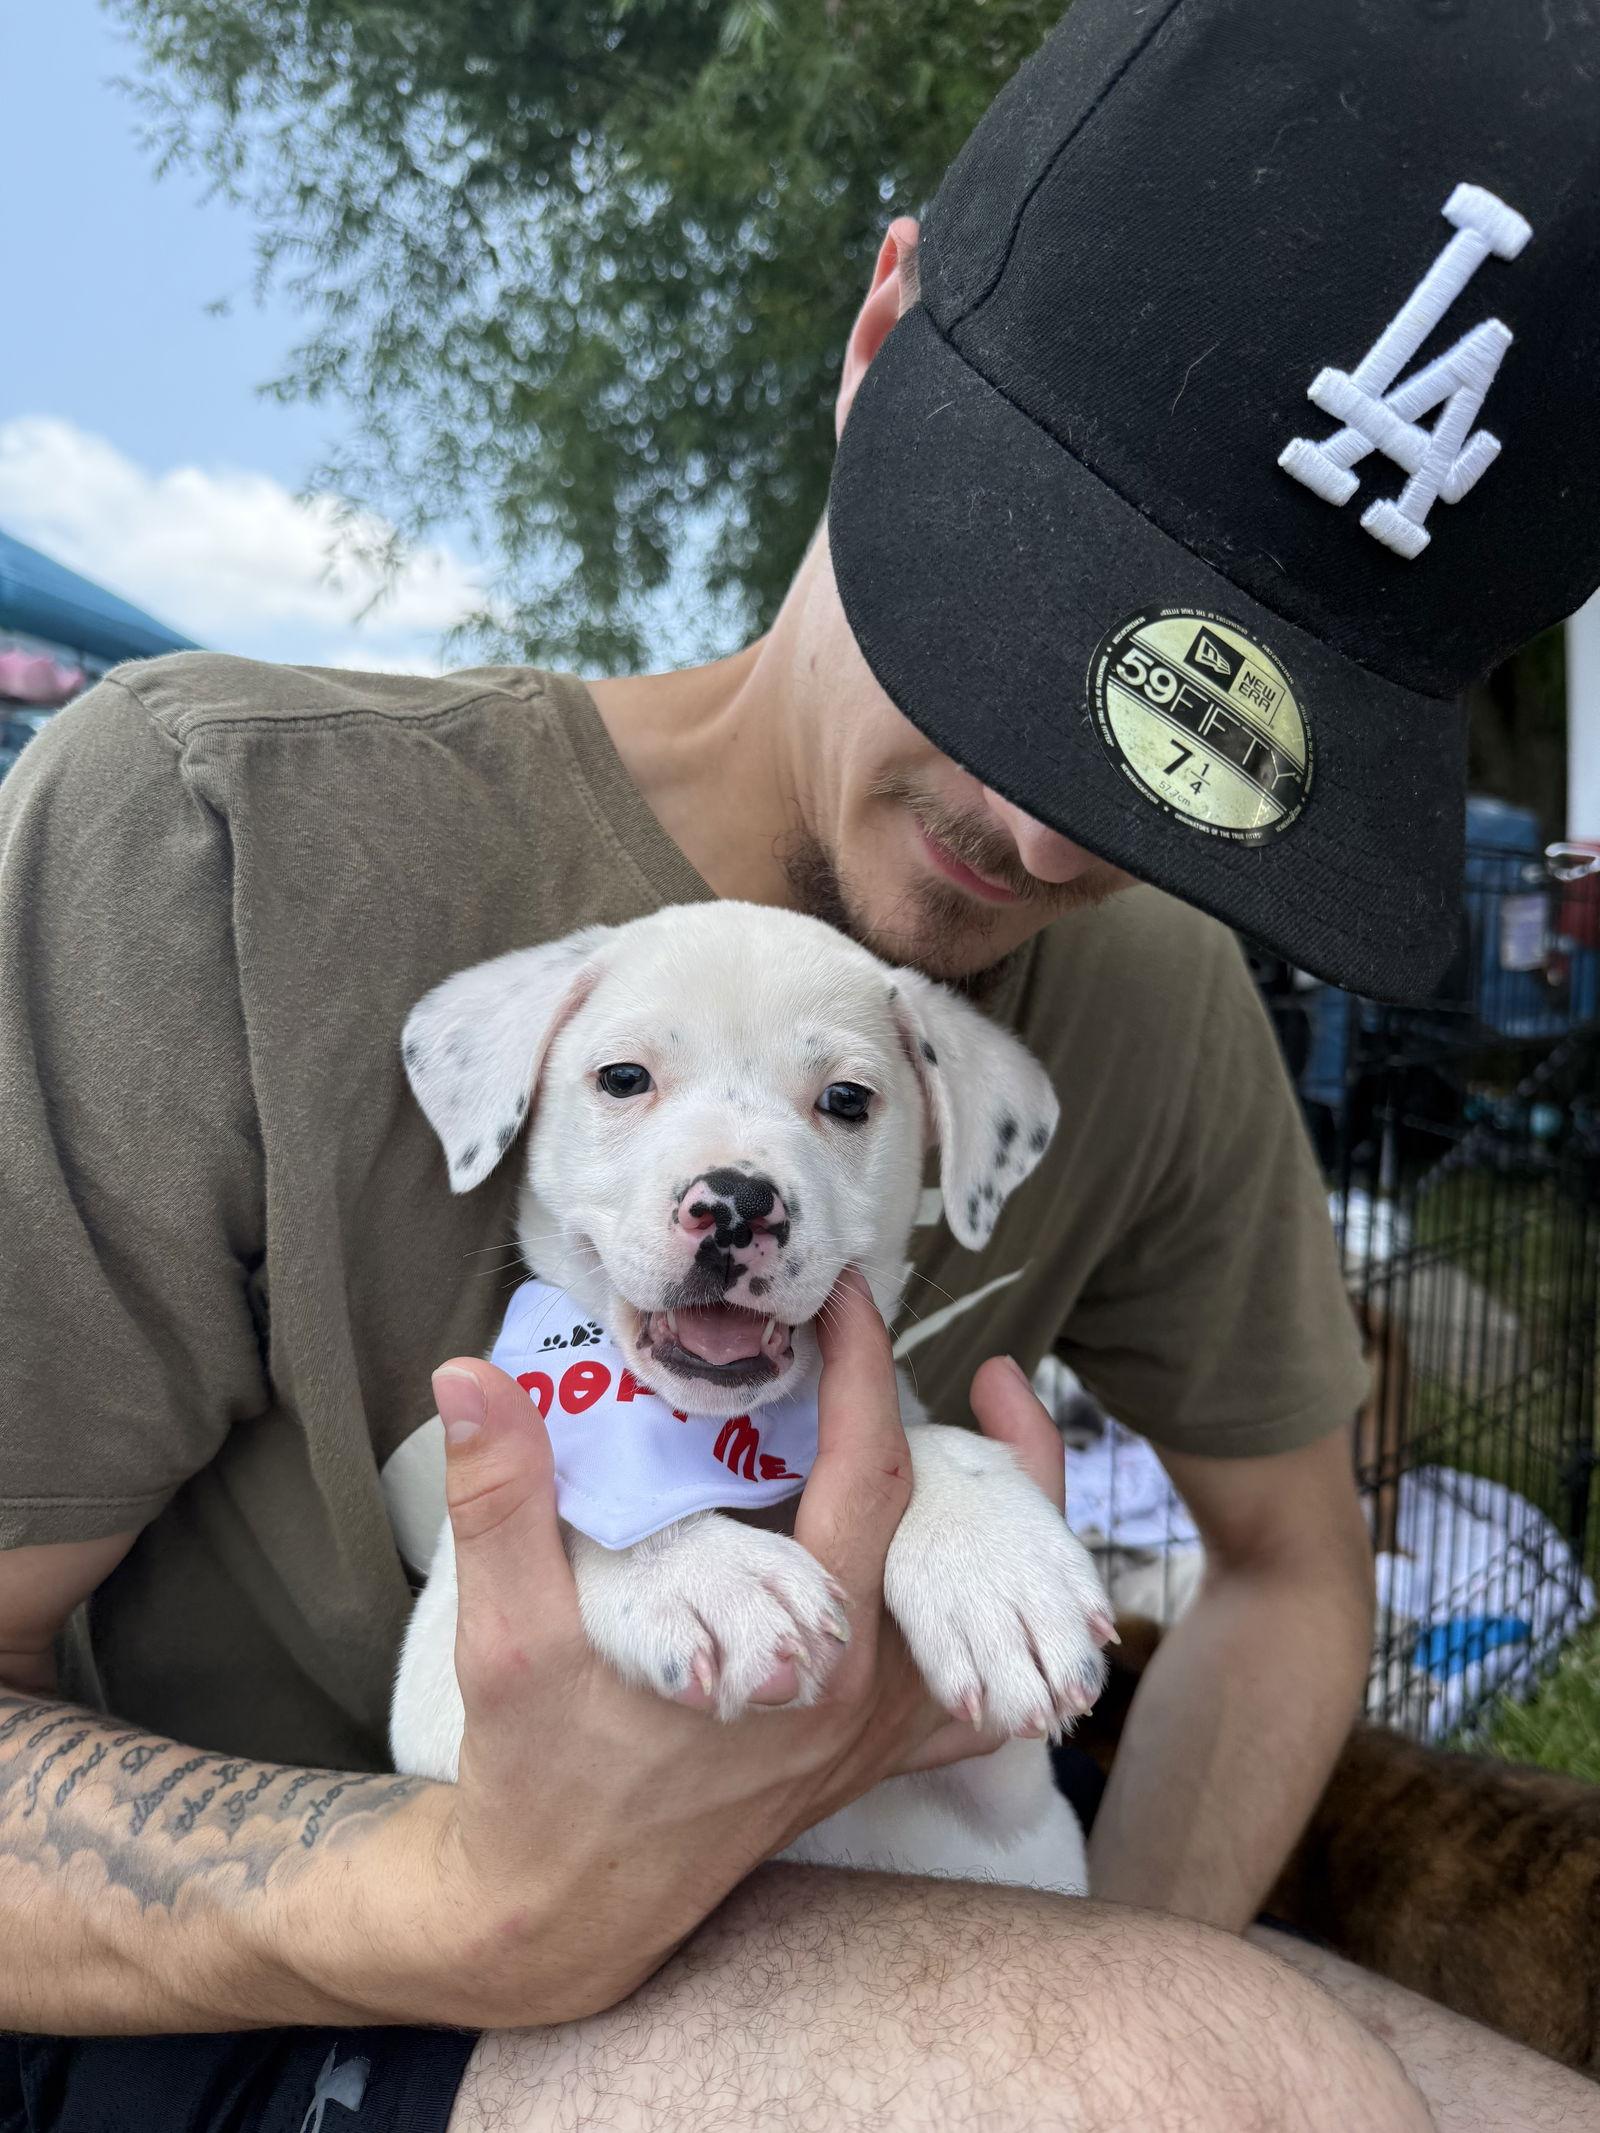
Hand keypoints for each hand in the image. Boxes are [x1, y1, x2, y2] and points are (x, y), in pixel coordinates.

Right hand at [374, 1272, 941, 2026]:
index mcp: (800, 1659)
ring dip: (999, 1499)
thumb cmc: (534, 1772)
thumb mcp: (504, 1636)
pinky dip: (994, 1605)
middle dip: (932, 1408)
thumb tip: (468, 1378)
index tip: (845, 1292)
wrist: (563, 1908)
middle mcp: (862, 1696)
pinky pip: (973, 1680)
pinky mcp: (869, 1752)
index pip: (866, 1480)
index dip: (864, 1372)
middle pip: (953, 1528)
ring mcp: (877, 1731)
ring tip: (993, 1397)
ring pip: (985, 1602)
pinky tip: (984, 1543)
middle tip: (897, 1316)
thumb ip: (498, 1502)